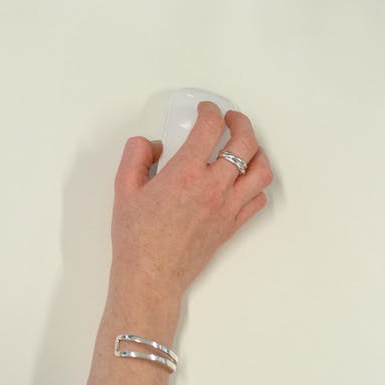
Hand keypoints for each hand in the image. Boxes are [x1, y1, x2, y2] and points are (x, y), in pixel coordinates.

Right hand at [108, 102, 272, 308]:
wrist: (151, 275)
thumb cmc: (136, 236)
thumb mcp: (124, 187)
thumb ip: (136, 155)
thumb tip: (153, 144)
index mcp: (185, 173)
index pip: (210, 128)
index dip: (210, 111)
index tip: (205, 109)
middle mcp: (212, 188)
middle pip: (244, 144)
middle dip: (240, 123)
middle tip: (231, 118)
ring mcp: (227, 208)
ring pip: (260, 171)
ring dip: (257, 151)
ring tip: (246, 145)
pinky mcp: (232, 225)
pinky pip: (258, 199)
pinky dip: (256, 184)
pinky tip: (244, 179)